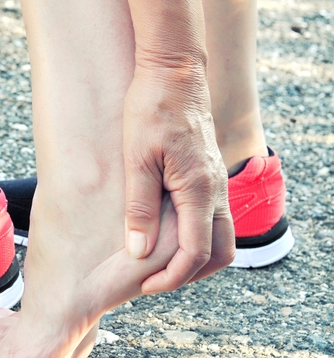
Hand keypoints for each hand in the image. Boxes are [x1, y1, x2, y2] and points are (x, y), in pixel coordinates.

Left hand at [122, 61, 234, 293]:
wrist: (174, 71)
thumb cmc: (150, 109)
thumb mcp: (136, 160)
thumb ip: (140, 208)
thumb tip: (139, 252)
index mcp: (199, 190)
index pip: (195, 253)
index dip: (172, 277)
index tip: (144, 286)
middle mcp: (216, 190)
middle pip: (220, 252)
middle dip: (190, 274)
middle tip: (153, 281)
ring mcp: (217, 181)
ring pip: (221, 235)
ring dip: (196, 257)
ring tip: (159, 262)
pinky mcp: (210, 173)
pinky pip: (214, 216)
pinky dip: (197, 235)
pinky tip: (167, 233)